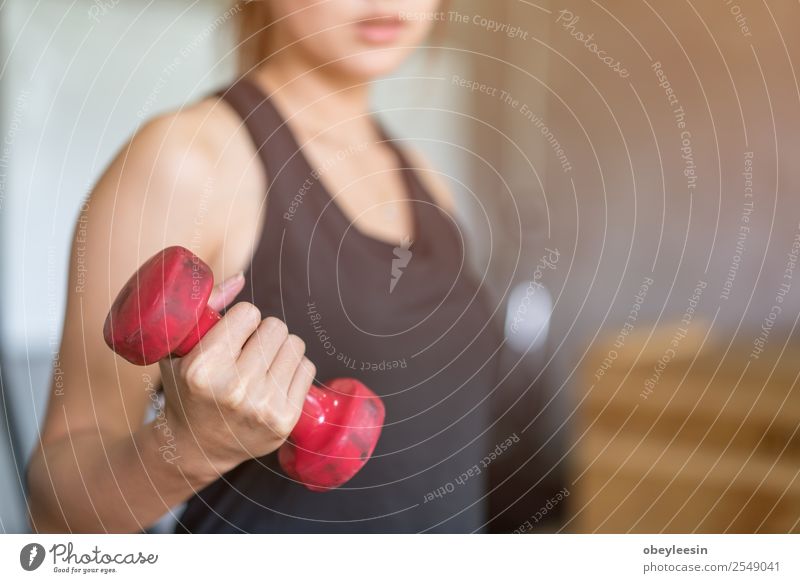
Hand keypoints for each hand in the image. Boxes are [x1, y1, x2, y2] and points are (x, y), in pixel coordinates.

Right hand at [157, 273, 315, 482]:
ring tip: (259, 366)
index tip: (229, 337)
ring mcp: (263, 407)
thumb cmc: (186, 390)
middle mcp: (235, 389)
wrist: (195, 448)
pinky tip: (272, 382)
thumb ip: (205, 307)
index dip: (240, 321)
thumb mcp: (178, 349)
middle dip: (262, 333)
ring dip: (280, 350)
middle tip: (246, 352)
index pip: (249, 313)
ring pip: (295, 344)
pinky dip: (292, 370)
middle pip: (276, 327)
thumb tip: (241, 279)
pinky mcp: (285, 420)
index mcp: (203, 368)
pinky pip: (307, 368)